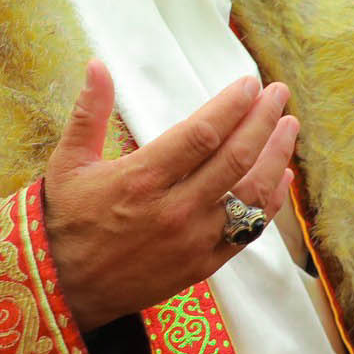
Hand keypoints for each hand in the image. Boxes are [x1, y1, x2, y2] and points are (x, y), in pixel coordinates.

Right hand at [42, 62, 297, 331]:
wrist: (64, 288)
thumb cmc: (66, 220)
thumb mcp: (68, 162)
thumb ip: (89, 112)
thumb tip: (97, 64)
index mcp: (141, 179)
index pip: (202, 134)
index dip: (231, 106)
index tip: (249, 83)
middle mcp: (173, 210)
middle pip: (234, 158)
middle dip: (263, 121)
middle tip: (279, 93)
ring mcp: (192, 240)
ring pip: (249, 194)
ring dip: (275, 157)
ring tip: (288, 127)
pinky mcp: (202, 265)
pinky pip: (247, 232)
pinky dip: (269, 203)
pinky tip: (281, 177)